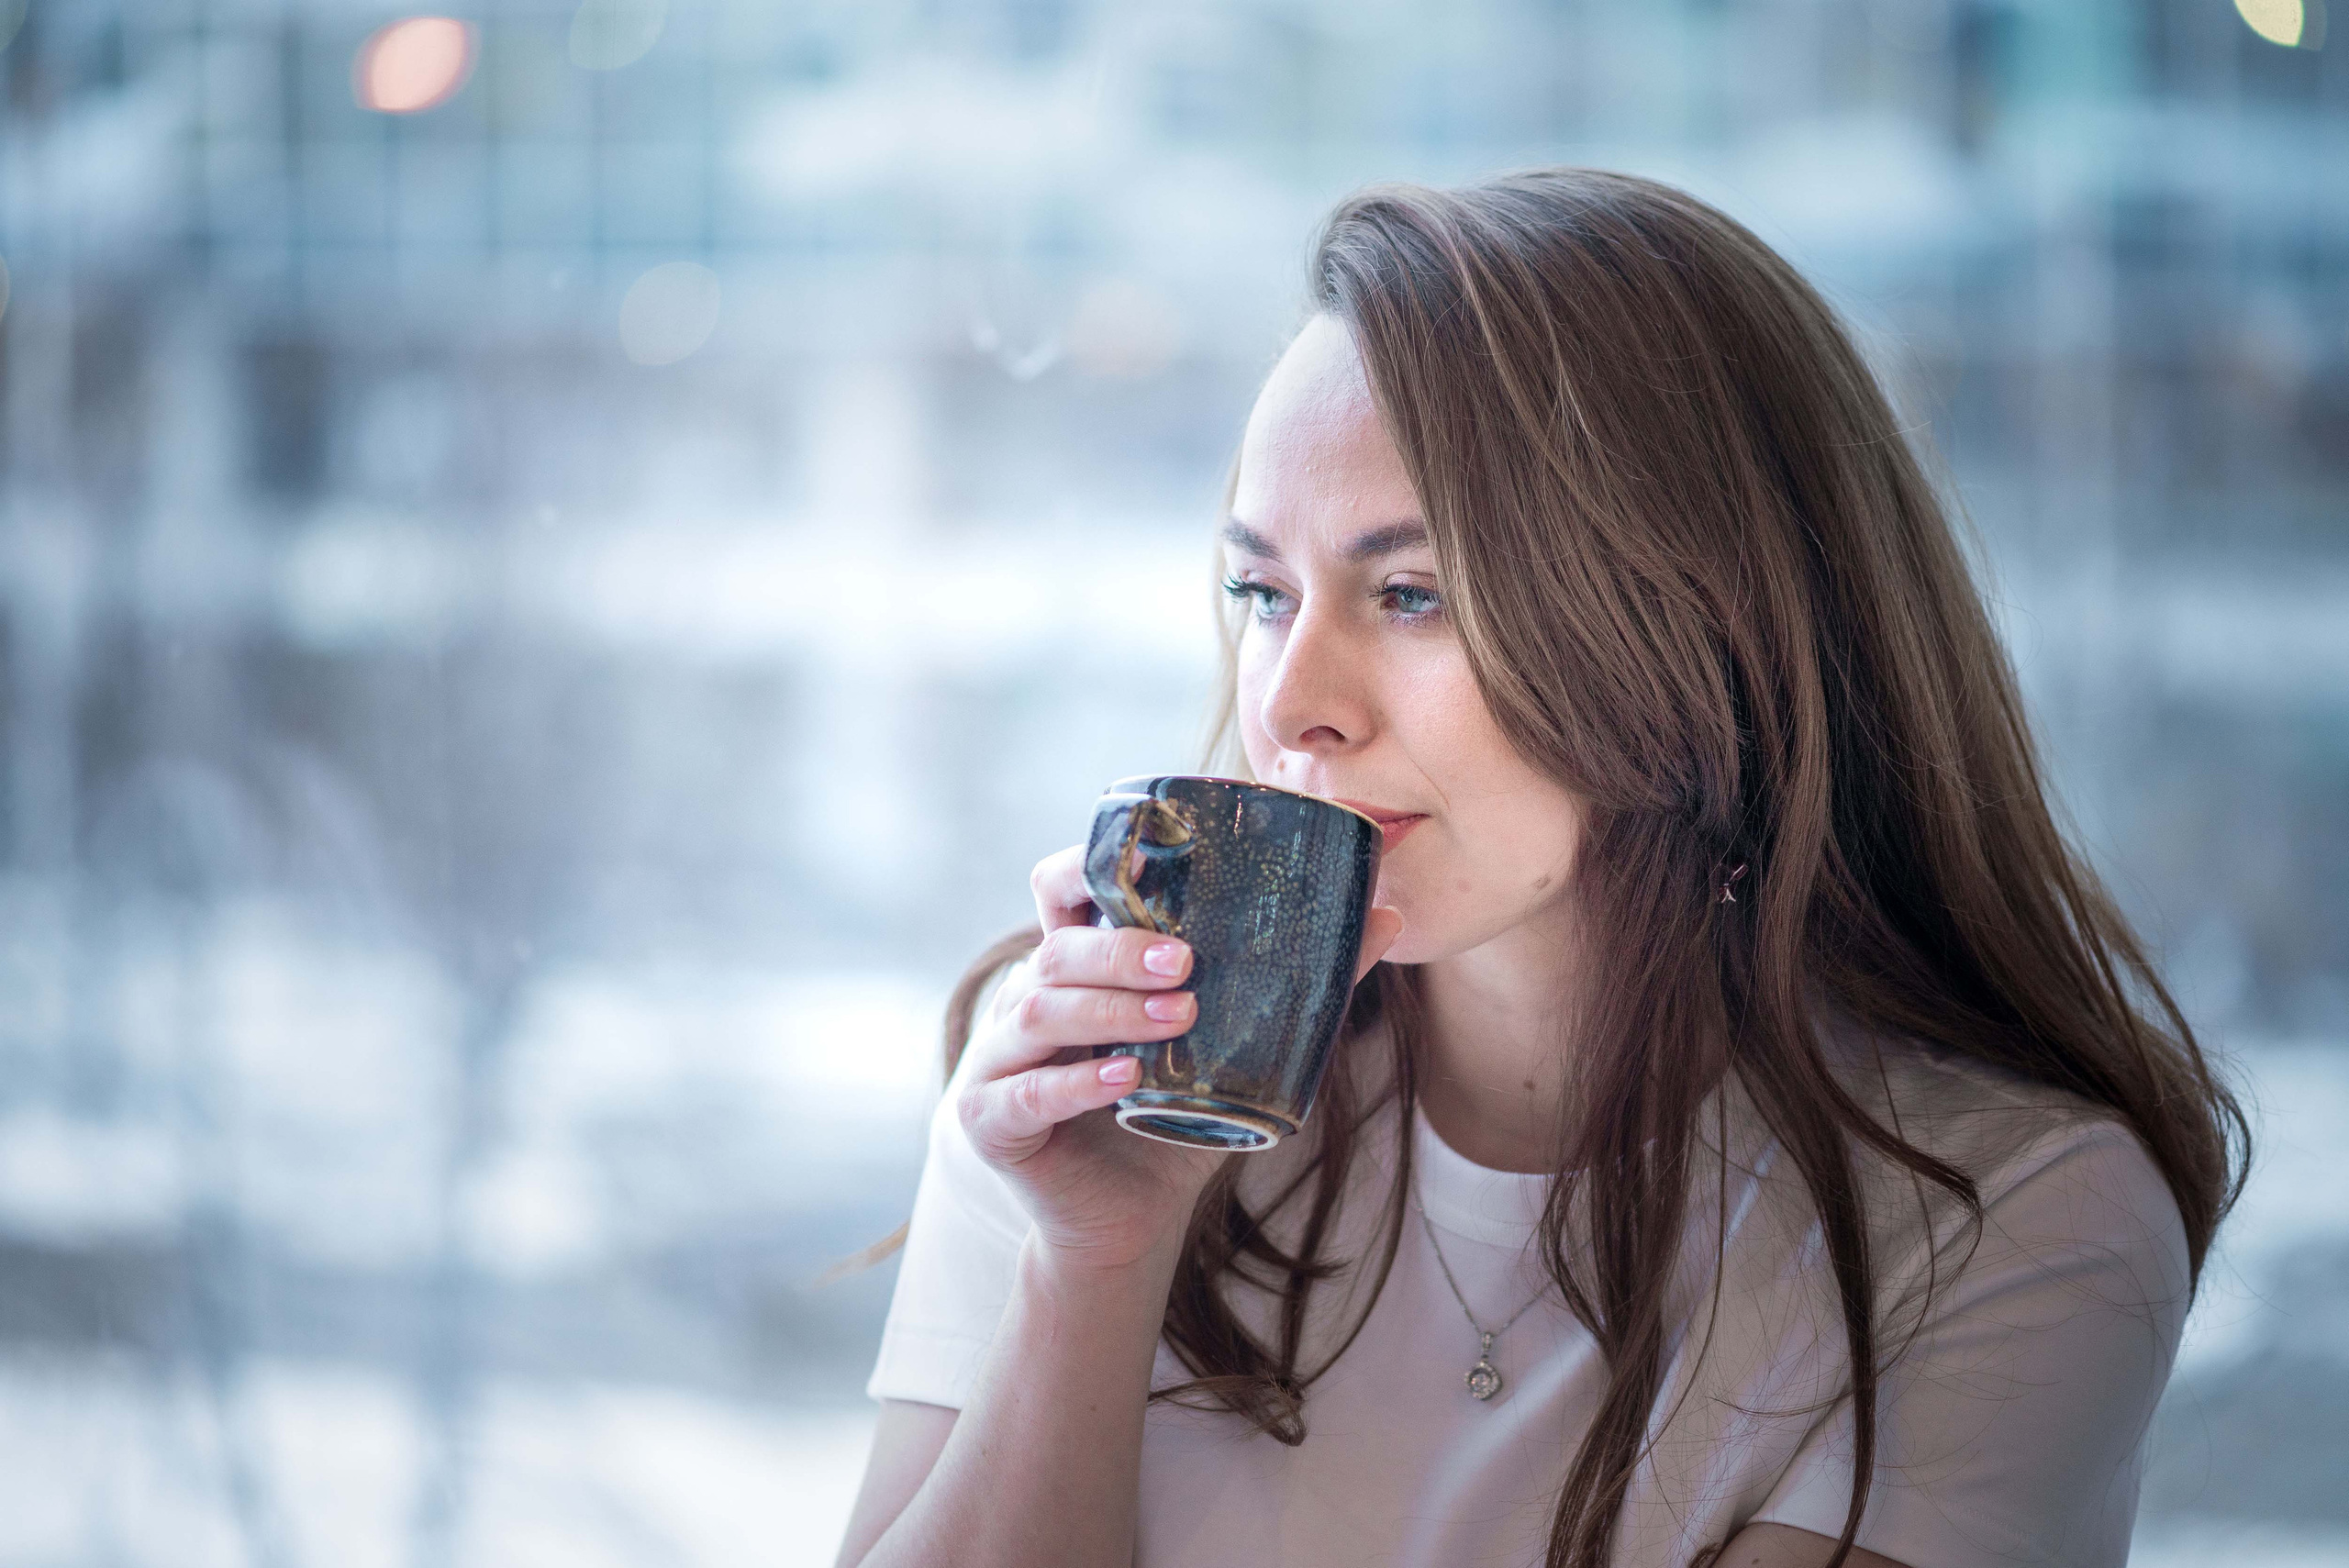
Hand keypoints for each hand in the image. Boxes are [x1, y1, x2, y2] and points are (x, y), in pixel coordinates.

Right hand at [954, 844, 1403, 1274]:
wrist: (1127, 1223)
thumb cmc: (1174, 1121)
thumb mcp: (1237, 1050)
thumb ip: (1300, 987)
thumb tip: (1387, 917)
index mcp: (1080, 968)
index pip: (1058, 889)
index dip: (1085, 867)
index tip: (1154, 871)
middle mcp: (1029, 1000)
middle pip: (1056, 950)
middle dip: (1120, 949)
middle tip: (1188, 962)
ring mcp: (999, 1058)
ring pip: (1036, 1010)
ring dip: (1109, 1010)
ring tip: (1178, 1018)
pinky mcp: (989, 1120)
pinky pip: (1023, 1092)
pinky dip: (1072, 1084)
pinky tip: (1122, 1082)